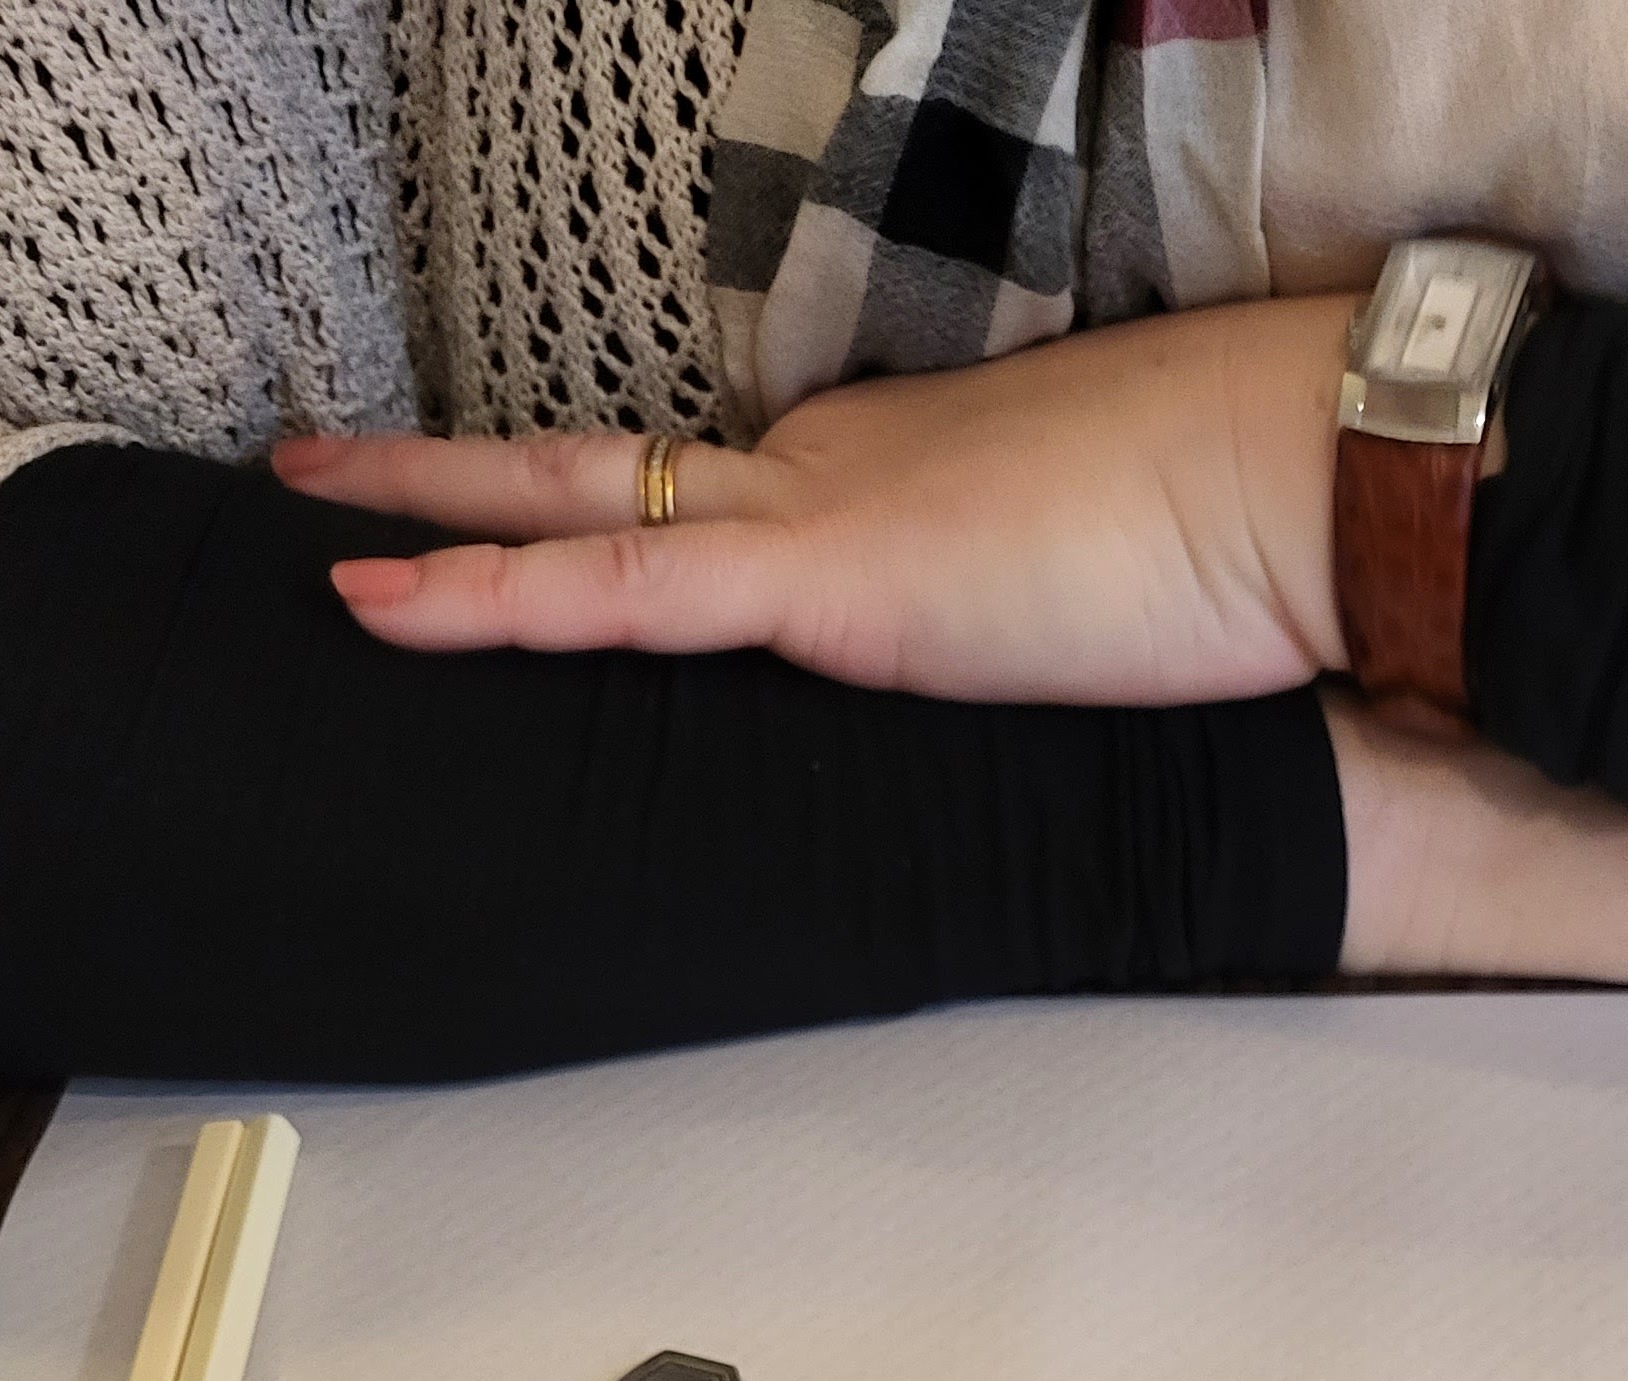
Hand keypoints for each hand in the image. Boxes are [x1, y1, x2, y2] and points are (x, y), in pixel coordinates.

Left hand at [276, 300, 1355, 703]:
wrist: (1313, 485)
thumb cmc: (1255, 547)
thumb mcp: (1125, 594)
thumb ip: (1047, 620)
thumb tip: (1057, 666)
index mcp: (910, 479)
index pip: (736, 498)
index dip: (631, 506)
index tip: (559, 515)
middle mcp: (844, 471)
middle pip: (622, 469)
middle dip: (473, 470)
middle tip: (339, 467)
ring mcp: (829, 517)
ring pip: (587, 509)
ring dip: (440, 516)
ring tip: (315, 529)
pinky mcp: (834, 581)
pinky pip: (626, 594)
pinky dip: (497, 596)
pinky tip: (388, 599)